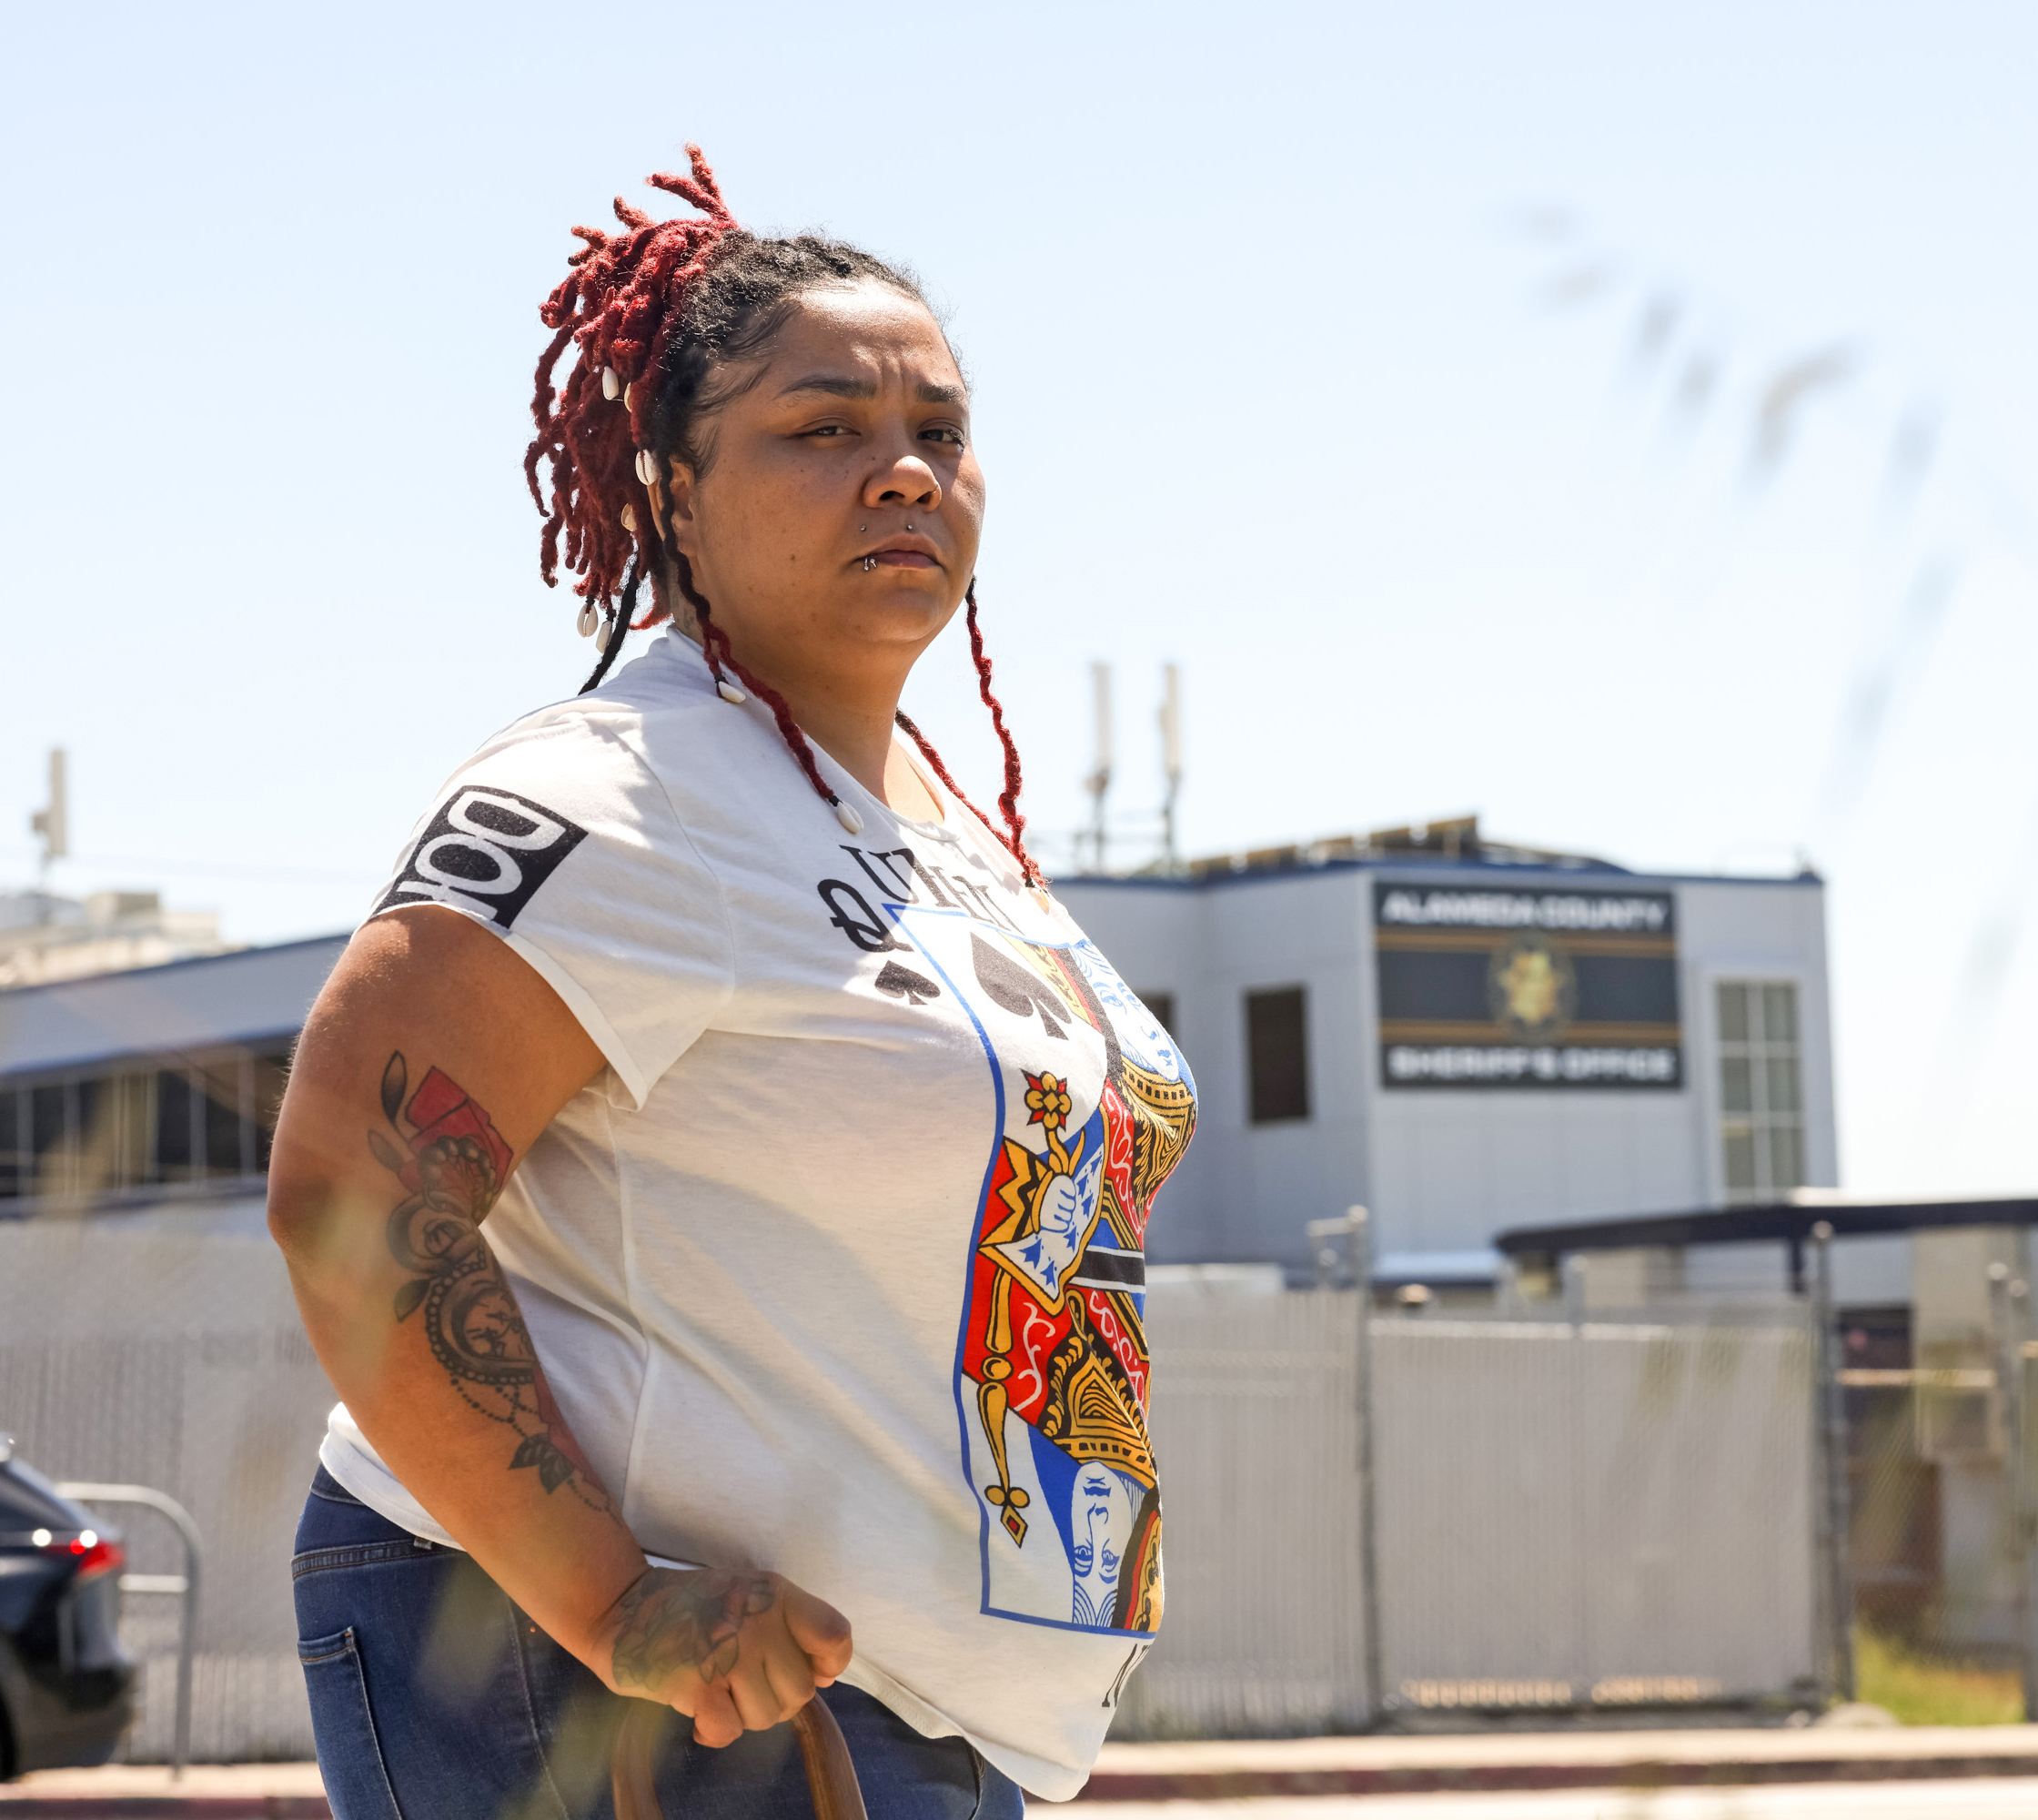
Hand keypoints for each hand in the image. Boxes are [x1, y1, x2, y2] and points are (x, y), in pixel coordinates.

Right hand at [595, 1566, 853, 1746]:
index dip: (829, 1665)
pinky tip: (698, 1713)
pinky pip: (730, 1730)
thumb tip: (826, 1677)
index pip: (835, 1635)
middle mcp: (758, 1618)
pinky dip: (713, 1731)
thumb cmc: (689, 1608)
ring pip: (767, 1716)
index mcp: (776, 1593)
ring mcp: (730, 1650)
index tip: (811, 1673)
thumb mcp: (747, 1596)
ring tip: (717, 1692)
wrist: (620, 1607)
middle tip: (740, 1686)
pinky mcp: (698, 1683)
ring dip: (742, 1715)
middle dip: (774, 1699)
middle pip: (800, 1690)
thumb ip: (788, 1628)